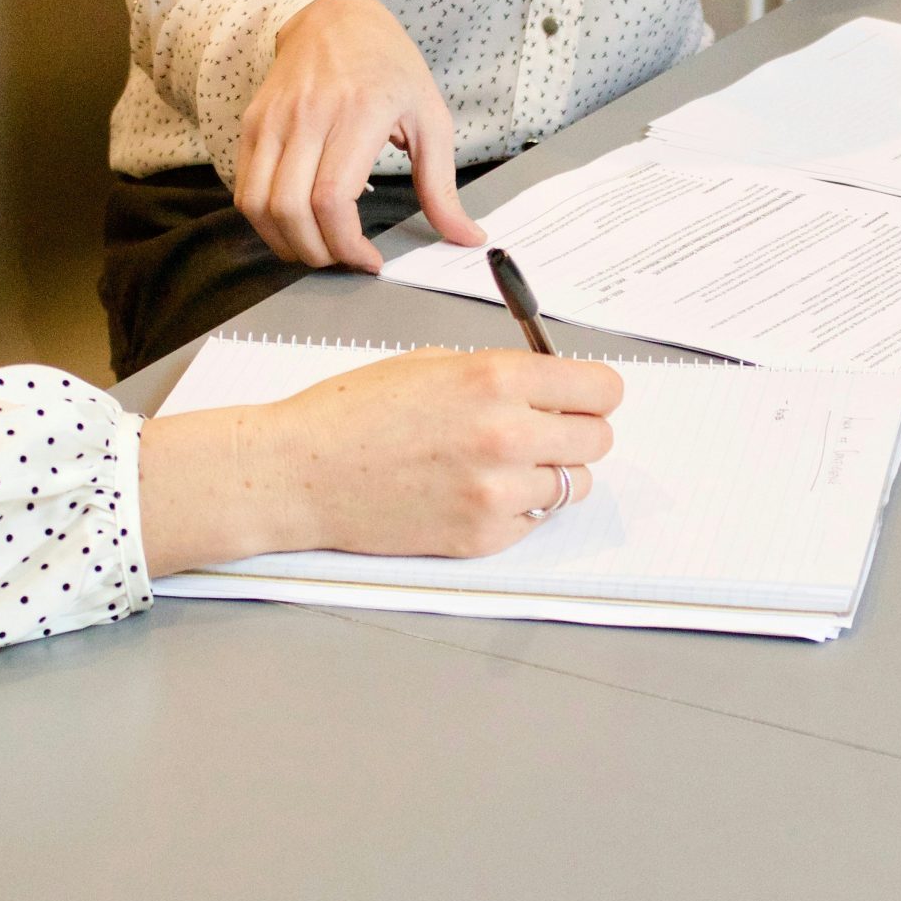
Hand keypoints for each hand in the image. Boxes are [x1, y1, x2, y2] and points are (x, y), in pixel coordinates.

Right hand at [137, 349, 622, 573]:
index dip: (593, 392)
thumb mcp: (432, 364)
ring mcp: (497, 492)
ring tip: (503, 465)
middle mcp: (507, 434)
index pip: (601, 389)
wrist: (299, 473)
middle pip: (598, 439)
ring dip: (550, 474)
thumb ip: (500, 374)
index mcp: (496, 378)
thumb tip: (552, 387)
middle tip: (544, 431)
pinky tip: (473, 492)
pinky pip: (534, 521)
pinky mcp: (482, 537)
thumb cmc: (353, 413)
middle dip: (575, 432)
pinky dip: (517, 509)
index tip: (583, 397)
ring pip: (573, 485)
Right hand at [234, 0, 485, 272]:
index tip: (369, 260)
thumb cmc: (389, 67)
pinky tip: (295, 225)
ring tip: (318, 248)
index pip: (332, 198)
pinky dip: (265, 221)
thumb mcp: (431, 118)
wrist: (336, 19)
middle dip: (317, 253)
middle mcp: (308, 115)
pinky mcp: (252, 123)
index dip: (346, 244)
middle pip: (290, 210)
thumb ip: (442, 186)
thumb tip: (467, 237)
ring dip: (285, 243)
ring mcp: (273, 119)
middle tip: (343, 260)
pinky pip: (245, 188)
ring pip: (258, 205)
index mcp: (358, 113)